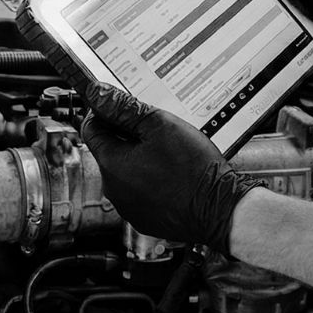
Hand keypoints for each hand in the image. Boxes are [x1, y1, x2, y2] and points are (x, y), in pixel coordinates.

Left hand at [80, 82, 264, 252]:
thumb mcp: (161, 126)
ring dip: (142, 157)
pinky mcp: (146, 218)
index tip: (122, 106)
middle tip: (157, 128)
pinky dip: (152, 179)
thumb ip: (125, 108)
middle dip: (129, 135)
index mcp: (112, 165)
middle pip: (110, 150)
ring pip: (127, 171)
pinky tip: (174, 172)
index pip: (91, 128)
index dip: (105, 112)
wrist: (221, 210)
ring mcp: (130, 207)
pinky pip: (141, 191)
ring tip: (171, 152)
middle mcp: (114, 190)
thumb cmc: (195, 171)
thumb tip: (100, 93)